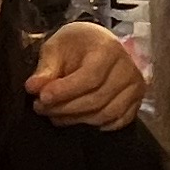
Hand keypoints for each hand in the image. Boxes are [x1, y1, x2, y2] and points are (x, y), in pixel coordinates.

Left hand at [26, 21, 147, 132]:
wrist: (98, 44)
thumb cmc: (75, 44)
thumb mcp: (56, 47)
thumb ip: (45, 68)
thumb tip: (33, 88)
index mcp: (108, 49)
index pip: (90, 77)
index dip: (65, 91)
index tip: (42, 97)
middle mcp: (127, 68)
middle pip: (97, 99)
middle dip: (65, 108)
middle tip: (40, 108)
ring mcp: (135, 86)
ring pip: (105, 114)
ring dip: (76, 119)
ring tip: (54, 114)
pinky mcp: (136, 101)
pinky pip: (118, 121)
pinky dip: (96, 125)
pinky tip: (77, 119)